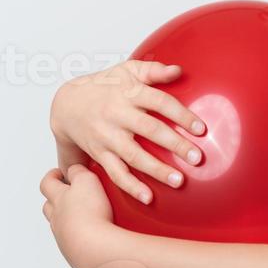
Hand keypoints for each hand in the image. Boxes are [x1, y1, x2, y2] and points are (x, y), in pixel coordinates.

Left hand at [39, 163, 113, 267]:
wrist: (95, 247)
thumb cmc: (90, 214)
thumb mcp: (87, 180)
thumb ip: (79, 172)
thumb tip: (75, 169)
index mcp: (58, 198)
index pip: (48, 183)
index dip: (52, 176)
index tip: (58, 173)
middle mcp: (57, 218)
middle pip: (49, 206)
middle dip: (55, 198)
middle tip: (66, 193)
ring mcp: (64, 237)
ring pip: (60, 225)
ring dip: (66, 219)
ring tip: (81, 215)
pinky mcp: (75, 253)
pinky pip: (72, 241)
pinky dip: (79, 236)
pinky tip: (92, 234)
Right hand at [50, 59, 206, 204]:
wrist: (67, 106)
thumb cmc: (105, 87)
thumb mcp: (126, 70)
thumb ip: (154, 70)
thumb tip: (178, 71)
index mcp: (128, 93)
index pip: (159, 102)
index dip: (180, 115)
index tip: (200, 129)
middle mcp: (117, 115)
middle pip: (149, 130)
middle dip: (174, 144)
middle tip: (197, 158)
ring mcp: (108, 137)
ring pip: (133, 155)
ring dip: (156, 170)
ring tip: (179, 181)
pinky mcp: (100, 154)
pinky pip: (115, 173)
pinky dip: (131, 187)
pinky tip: (148, 198)